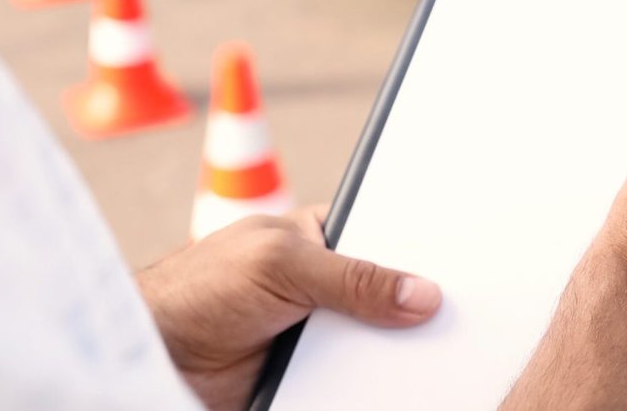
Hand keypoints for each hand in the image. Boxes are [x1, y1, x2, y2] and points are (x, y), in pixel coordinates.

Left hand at [136, 206, 441, 410]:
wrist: (155, 356)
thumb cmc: (200, 288)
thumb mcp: (283, 265)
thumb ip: (354, 278)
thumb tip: (421, 294)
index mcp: (322, 239)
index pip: (390, 239)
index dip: (426, 251)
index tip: (471, 264)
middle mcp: (327, 285)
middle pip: (393, 297)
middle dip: (420, 309)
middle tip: (462, 318)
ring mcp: (321, 333)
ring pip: (380, 345)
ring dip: (398, 354)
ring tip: (441, 360)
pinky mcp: (311, 376)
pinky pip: (356, 384)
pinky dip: (372, 388)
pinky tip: (399, 387)